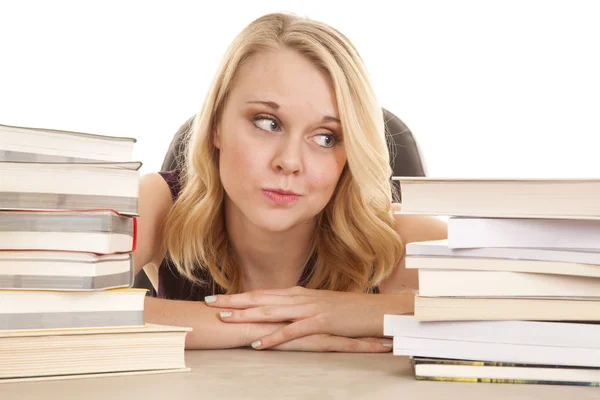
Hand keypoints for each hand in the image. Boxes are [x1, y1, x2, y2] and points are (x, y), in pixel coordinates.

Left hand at [204, 286, 391, 349]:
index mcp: (297, 293)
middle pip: (260, 298)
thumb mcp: (318, 306)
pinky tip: (258, 344)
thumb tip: (279, 313)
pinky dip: (273, 337)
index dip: (238, 295)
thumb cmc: (346, 311)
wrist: (373, 310)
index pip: (261, 293)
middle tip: (209, 302)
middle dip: (233, 301)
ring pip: (271, 311)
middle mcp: (299, 297)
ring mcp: (309, 308)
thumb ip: (297, 309)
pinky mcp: (319, 322)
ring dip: (246, 315)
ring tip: (225, 319)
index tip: (217, 297)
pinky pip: (291, 331)